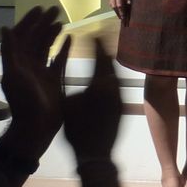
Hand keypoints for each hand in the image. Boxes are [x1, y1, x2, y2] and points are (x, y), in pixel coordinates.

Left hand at [0, 6, 70, 159]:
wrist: (37, 126)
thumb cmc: (24, 101)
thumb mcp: (13, 75)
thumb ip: (9, 52)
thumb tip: (4, 28)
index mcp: (17, 63)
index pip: (21, 37)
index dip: (28, 22)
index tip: (40, 8)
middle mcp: (28, 65)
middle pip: (35, 39)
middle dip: (44, 24)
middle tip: (56, 9)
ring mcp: (41, 72)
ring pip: (47, 47)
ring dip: (53, 34)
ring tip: (62, 22)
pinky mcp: (54, 80)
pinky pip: (59, 60)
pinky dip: (64, 49)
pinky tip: (71, 38)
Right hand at [63, 39, 121, 161]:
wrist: (96, 154)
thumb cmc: (76, 131)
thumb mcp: (65, 104)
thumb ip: (66, 81)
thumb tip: (62, 63)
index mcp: (99, 83)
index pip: (98, 55)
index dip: (95, 42)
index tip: (91, 32)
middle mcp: (114, 85)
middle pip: (111, 60)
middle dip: (106, 46)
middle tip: (103, 33)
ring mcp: (122, 94)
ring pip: (117, 71)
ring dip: (110, 59)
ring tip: (106, 49)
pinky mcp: (124, 103)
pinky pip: (119, 82)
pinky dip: (113, 73)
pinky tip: (108, 72)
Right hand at [107, 0, 130, 20]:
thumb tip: (129, 3)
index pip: (119, 6)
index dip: (122, 12)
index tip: (124, 18)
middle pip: (114, 6)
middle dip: (118, 13)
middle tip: (121, 18)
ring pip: (111, 3)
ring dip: (114, 9)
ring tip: (118, 13)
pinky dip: (112, 4)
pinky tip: (115, 5)